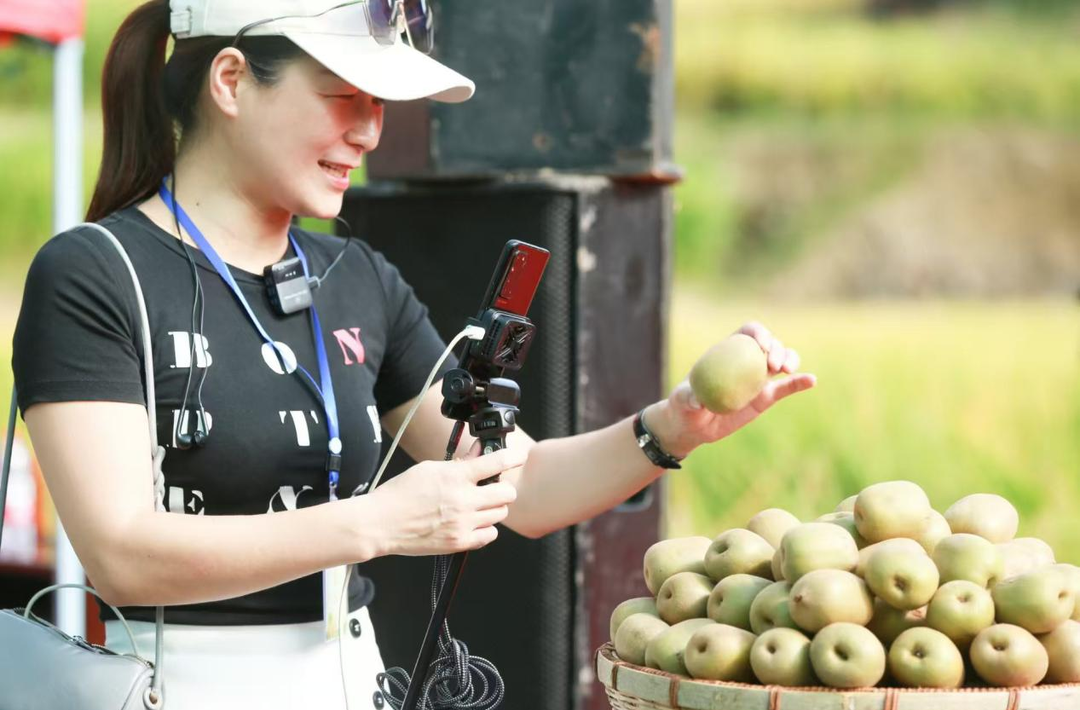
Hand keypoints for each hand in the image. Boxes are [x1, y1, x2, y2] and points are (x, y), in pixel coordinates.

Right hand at [365, 447, 524, 556]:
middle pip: (506, 493)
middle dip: (501, 488)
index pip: (495, 463)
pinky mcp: (459, 542)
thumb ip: (458, 463)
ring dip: (493, 508)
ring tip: (476, 506)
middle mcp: (463, 500)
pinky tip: (474, 522)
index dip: (512, 458)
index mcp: (455, 477)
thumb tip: (478, 454)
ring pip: (500, 514)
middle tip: (491, 488)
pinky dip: (486, 528)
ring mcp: (463, 523)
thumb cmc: (400, 494)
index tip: (519, 457)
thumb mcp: (430, 469)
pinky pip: (490, 535)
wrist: (381, 524)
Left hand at [652, 322, 816, 457]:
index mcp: (728, 352)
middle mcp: (747, 361)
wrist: (693, 425)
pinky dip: (799, 382)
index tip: (762, 345)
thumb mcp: (682, 399)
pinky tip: (811, 380)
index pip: (748, 333)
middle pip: (770, 345)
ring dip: (790, 360)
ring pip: (782, 362)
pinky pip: (786, 388)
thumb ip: (689, 397)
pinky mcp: (765, 397)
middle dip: (777, 348)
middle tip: (774, 365)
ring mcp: (758, 378)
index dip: (759, 334)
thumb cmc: (684, 406)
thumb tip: (697, 400)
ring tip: (788, 370)